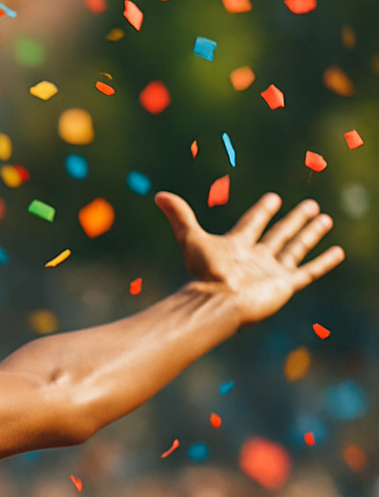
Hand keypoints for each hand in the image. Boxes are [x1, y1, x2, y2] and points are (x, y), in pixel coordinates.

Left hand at [155, 190, 343, 327]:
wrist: (217, 302)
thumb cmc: (204, 272)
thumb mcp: (191, 239)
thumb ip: (179, 216)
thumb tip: (158, 195)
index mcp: (237, 246)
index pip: (252, 224)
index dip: (262, 211)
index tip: (273, 199)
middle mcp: (256, 258)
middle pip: (278, 234)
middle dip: (292, 221)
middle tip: (309, 205)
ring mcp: (271, 272)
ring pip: (295, 248)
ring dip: (310, 234)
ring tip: (325, 218)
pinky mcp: (284, 285)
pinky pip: (309, 272)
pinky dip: (323, 262)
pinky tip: (337, 252)